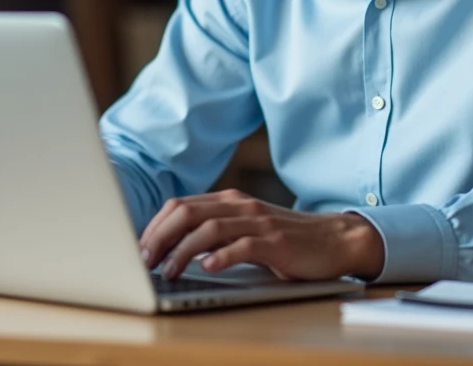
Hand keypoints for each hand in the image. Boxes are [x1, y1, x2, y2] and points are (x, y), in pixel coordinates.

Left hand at [139, 189, 383, 281]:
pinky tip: (206, 268)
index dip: (154, 227)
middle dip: (159, 237)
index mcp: (228, 201)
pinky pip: (243, 246)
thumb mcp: (245, 230)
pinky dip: (221, 256)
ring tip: (168, 271)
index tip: (138, 250)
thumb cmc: (285, 240)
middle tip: (143, 261)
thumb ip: (214, 233)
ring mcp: (259, 222)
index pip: (179, 206)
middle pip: (187, 212)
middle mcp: (240, 205)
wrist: (334, 240)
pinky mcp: (276, 242)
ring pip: (209, 228)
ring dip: (183, 251)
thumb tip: (170, 248)